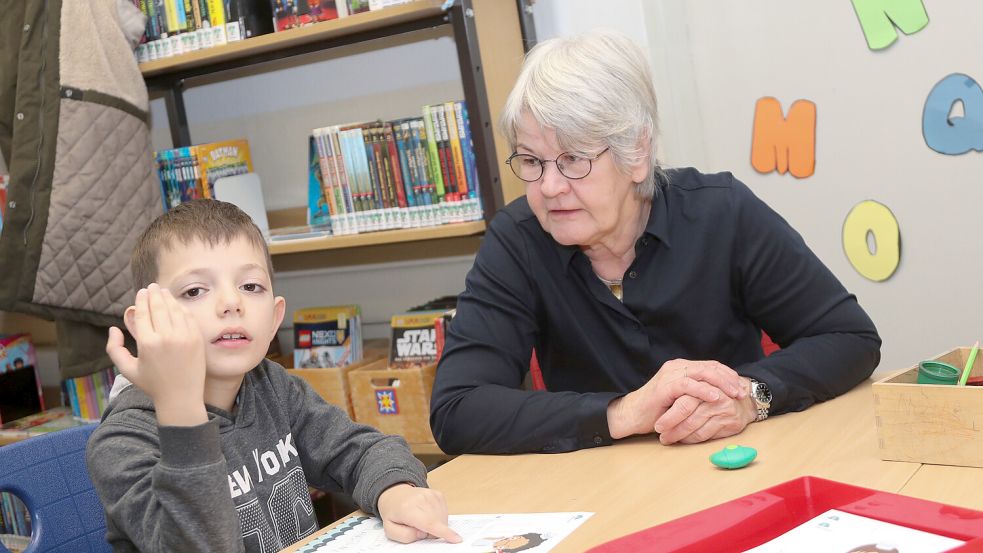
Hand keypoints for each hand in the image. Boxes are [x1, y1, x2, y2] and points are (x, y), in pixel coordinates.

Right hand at [106, 283, 206, 425]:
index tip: (141, 292)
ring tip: (163, 291)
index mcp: (147, 343)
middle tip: (152, 286)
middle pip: (158, 307)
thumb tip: (113, 328)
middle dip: (154, 294)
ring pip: (174, 309)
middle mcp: (166, 337)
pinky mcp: (197, 338)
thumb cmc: (152, 384)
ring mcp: (184, 336)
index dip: (142, 300)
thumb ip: (114, 348)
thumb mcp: (127, 369)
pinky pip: (188, 317)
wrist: (181, 396)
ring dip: (168, 297)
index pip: (143, 313)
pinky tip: (177, 304)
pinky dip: (181, 308)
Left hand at [377, 484, 460, 543]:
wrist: (396, 494)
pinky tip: (428, 515)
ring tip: (421, 521)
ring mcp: (431, 494)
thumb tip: (423, 533)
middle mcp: (421, 499)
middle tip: (418, 529)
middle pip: (437, 523)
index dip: (443, 532)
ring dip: (436, 525)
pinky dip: (439, 518)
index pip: (428, 522)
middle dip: (432, 532)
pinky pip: (445, 512)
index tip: (456, 539)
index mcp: (407, 509)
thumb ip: (405, 536)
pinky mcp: (438, 494)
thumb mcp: (391, 530)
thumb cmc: (394, 513)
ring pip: (443, 519)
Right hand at [606, 359, 746, 438]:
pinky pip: (689, 385)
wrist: (631, 415)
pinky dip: (704, 390)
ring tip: (733, 394)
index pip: (710, 365)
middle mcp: (677, 367)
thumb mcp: (681, 398)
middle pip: (709, 367)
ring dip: (721, 384)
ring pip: (702, 373)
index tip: (740, 386)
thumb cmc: (656, 410)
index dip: (727, 374)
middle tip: (741, 391)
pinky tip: (715, 397)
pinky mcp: (665, 386)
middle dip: (728, 379)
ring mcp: (670, 375)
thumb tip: (719, 395)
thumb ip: (695, 392)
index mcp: (681, 368)